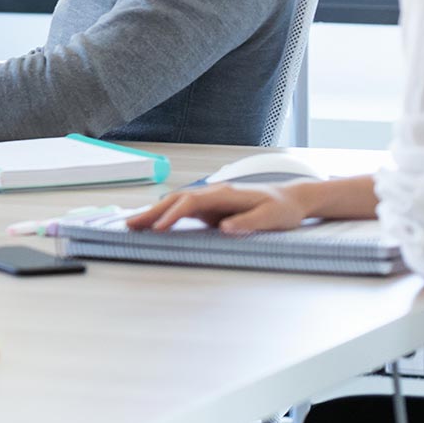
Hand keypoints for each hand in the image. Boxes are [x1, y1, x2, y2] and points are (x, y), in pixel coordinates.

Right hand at [125, 183, 314, 233]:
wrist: (293, 199)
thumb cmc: (283, 209)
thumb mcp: (270, 219)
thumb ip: (247, 222)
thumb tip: (224, 228)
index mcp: (226, 194)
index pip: (191, 203)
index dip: (172, 215)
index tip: (158, 229)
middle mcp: (214, 193)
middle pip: (176, 200)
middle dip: (152, 212)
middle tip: (130, 225)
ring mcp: (212, 199)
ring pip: (176, 203)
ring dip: (155, 213)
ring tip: (134, 224)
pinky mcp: (213, 207)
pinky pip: (184, 210)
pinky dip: (166, 215)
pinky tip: (156, 223)